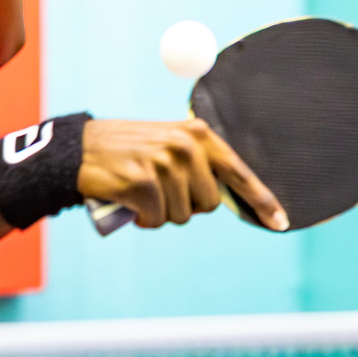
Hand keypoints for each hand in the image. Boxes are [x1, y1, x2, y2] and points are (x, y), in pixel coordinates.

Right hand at [77, 119, 289, 230]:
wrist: (78, 150)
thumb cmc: (125, 151)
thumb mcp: (166, 143)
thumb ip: (197, 161)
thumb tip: (227, 196)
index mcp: (196, 134)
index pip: (238, 172)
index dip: (262, 201)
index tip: (280, 222)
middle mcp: (184, 146)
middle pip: (209, 203)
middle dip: (187, 206)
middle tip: (160, 193)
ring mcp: (163, 164)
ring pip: (183, 215)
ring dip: (162, 214)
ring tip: (142, 195)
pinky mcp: (142, 183)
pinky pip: (156, 220)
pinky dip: (144, 220)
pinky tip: (130, 205)